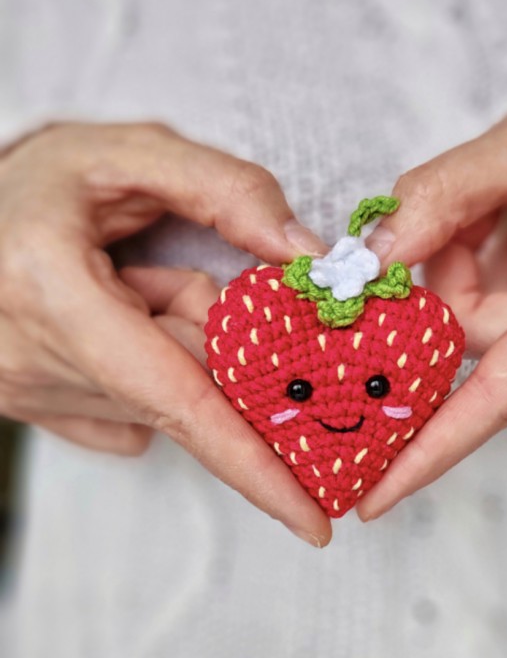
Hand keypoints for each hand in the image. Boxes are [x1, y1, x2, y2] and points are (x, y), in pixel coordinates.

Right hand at [0, 122, 331, 545]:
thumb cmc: (41, 181)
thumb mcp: (132, 154)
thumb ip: (227, 191)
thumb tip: (303, 256)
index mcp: (53, 289)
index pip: (178, 399)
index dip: (252, 463)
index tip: (312, 520)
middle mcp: (35, 361)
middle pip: (190, 389)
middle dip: (209, 332)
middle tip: (156, 272)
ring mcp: (28, 395)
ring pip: (168, 395)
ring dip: (174, 336)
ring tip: (123, 286)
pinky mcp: (36, 409)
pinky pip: (137, 409)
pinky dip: (149, 364)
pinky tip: (110, 322)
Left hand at [358, 114, 506, 519]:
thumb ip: (441, 195)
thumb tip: (374, 259)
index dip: (439, 441)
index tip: (379, 494)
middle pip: (483, 348)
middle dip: (446, 288)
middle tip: (460, 225)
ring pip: (485, 336)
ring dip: (462, 279)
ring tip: (492, 225)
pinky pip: (502, 328)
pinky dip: (481, 285)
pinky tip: (505, 246)